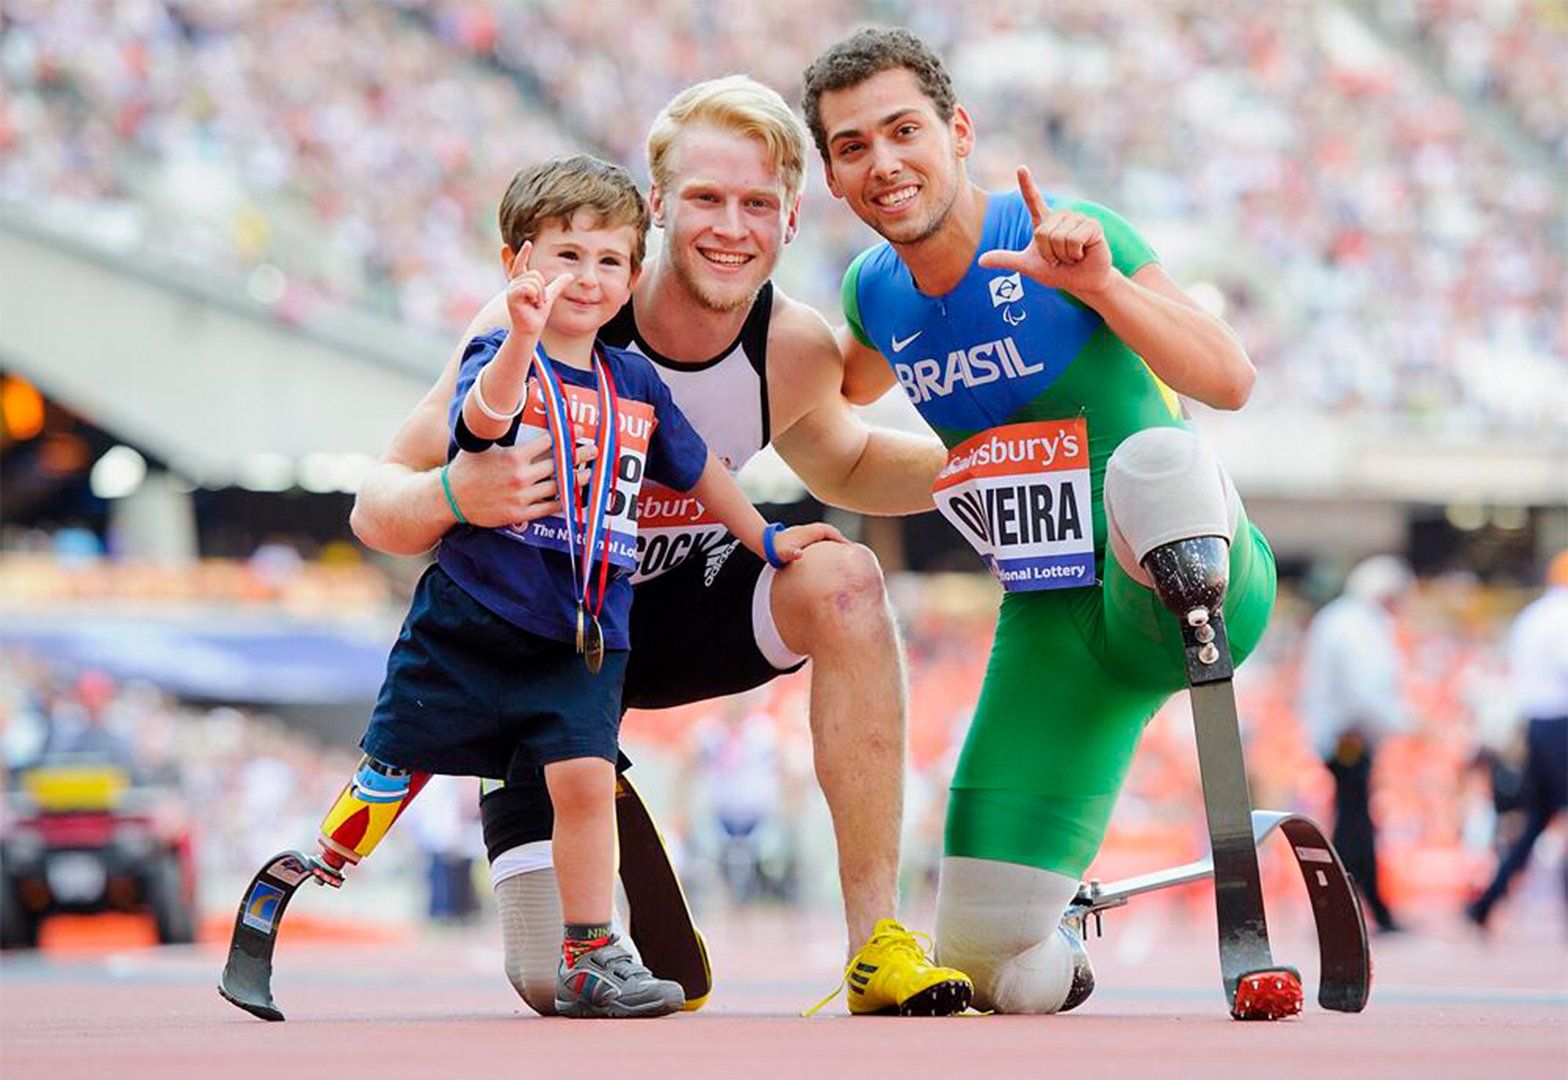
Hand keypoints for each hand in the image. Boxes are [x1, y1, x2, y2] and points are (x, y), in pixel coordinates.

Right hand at [445, 437, 595, 527]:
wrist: (449, 497)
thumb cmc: (467, 467)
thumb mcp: (483, 444)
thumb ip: (501, 429)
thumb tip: (511, 408)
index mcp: (513, 457)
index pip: (547, 443)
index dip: (565, 436)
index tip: (578, 431)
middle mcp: (520, 476)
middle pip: (558, 465)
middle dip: (578, 456)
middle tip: (593, 451)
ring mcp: (521, 497)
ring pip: (557, 487)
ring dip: (576, 479)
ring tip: (589, 473)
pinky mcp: (519, 514)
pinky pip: (547, 508)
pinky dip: (563, 502)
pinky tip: (573, 497)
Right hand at [505, 241, 574, 338]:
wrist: (532, 327)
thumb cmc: (537, 313)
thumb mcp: (550, 295)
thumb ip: (558, 284)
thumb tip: (570, 275)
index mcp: (522, 281)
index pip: (521, 263)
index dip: (524, 253)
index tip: (528, 243)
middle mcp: (515, 283)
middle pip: (535, 274)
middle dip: (542, 289)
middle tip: (538, 301)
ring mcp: (512, 289)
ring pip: (534, 281)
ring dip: (539, 295)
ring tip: (534, 304)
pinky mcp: (511, 296)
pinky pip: (529, 288)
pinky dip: (535, 296)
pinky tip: (531, 304)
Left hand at [770, 522, 846, 563]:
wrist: (768, 544)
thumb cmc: (777, 549)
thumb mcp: (784, 552)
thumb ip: (791, 553)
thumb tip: (797, 554)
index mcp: (813, 531)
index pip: (834, 533)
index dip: (844, 541)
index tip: (853, 551)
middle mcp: (813, 530)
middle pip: (834, 534)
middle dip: (843, 542)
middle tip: (853, 553)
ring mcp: (811, 533)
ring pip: (829, 536)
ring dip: (837, 543)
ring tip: (846, 555)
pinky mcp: (808, 538)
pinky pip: (823, 540)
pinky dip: (830, 545)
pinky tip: (831, 556)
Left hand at [977, 166, 1113, 297]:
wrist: (1082, 282)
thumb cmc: (1058, 272)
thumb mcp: (1028, 267)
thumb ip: (1006, 260)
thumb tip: (980, 261)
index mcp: (1044, 221)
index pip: (1033, 199)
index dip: (1027, 184)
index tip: (1021, 168)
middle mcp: (1061, 215)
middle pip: (1043, 233)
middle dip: (1049, 253)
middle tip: (1060, 258)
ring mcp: (1078, 218)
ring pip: (1059, 237)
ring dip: (1063, 255)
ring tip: (1072, 256)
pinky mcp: (1093, 225)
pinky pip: (1074, 240)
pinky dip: (1075, 254)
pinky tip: (1083, 254)